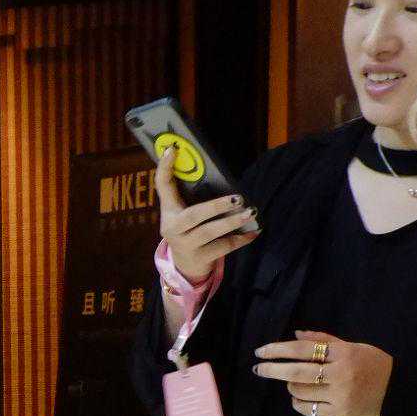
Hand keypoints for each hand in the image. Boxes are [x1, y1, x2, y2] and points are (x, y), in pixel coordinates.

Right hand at [155, 148, 258, 283]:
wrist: (185, 266)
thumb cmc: (189, 230)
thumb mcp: (184, 213)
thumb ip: (190, 194)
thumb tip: (210, 167)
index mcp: (168, 211)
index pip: (163, 186)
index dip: (165, 168)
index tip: (172, 149)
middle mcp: (172, 228)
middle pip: (193, 215)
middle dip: (216, 206)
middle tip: (238, 198)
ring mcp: (185, 245)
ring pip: (209, 232)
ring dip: (232, 221)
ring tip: (250, 212)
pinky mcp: (199, 258)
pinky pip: (222, 247)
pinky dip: (240, 240)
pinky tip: (254, 233)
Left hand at [253, 331, 391, 415]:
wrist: (395, 391)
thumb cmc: (371, 365)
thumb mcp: (353, 346)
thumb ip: (324, 340)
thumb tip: (295, 334)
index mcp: (343, 353)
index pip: (303, 349)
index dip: (279, 350)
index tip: (261, 351)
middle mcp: (340, 374)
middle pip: (296, 371)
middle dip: (272, 369)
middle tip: (258, 369)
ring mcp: (339, 395)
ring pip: (299, 390)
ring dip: (291, 386)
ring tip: (297, 382)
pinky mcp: (339, 413)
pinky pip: (307, 408)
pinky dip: (298, 402)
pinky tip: (301, 397)